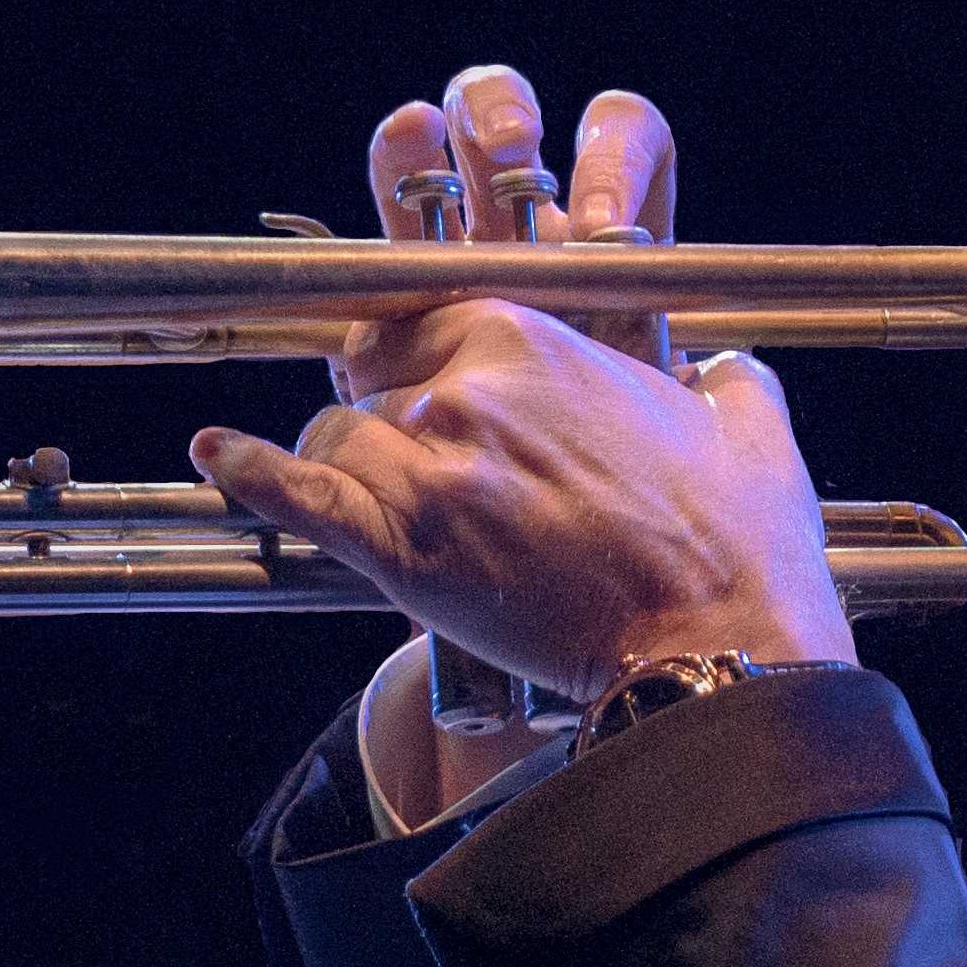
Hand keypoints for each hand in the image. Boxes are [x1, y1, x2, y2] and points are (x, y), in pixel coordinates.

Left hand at [194, 64, 856, 730]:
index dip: (418, 357)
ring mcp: (430, 471)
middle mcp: (467, 391)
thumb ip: (729, 380)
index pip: (423, 316)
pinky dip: (251, 472)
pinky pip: (300, 498)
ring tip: (390, 509)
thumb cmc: (738, 547)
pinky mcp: (404, 554)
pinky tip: (218, 453)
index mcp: (533, 337)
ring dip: (352, 471)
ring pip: (339, 442)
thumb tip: (733, 372)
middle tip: (431, 472)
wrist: (716, 650)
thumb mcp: (749, 429)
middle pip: (374, 382)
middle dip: (393, 422)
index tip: (425, 383)